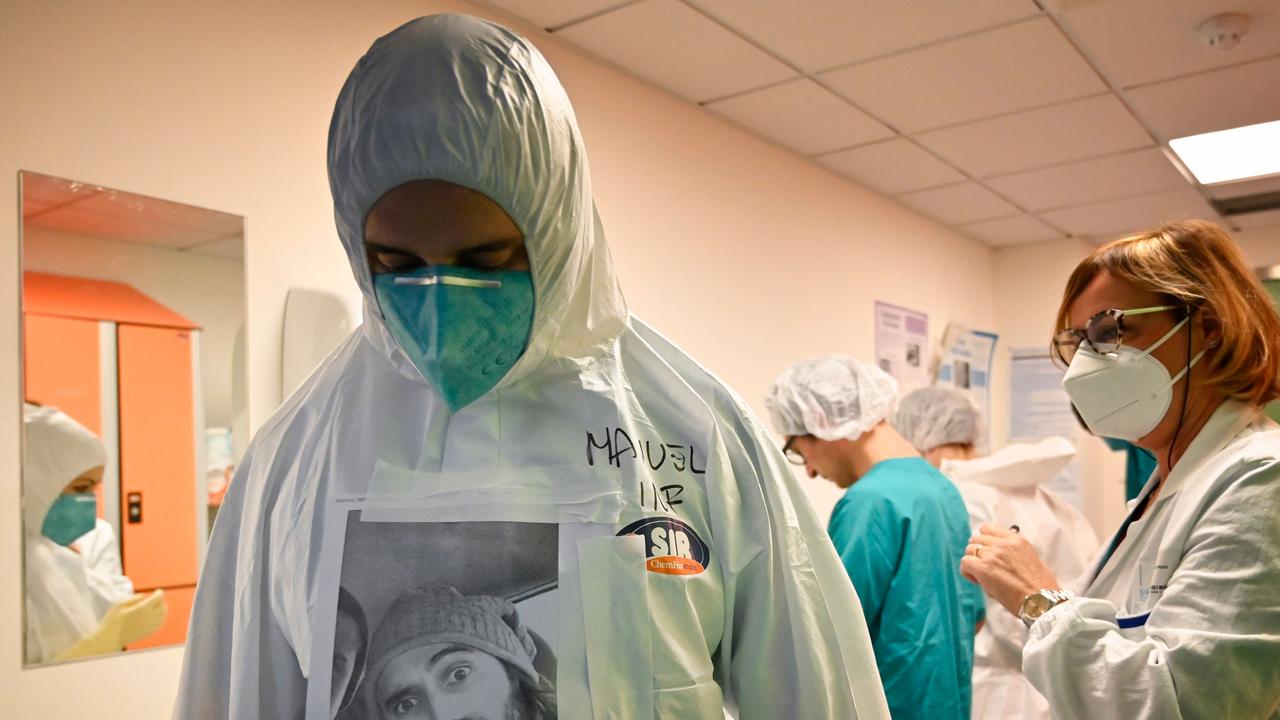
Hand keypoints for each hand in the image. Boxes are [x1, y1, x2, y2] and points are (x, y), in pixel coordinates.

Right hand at [53, 589, 167, 659]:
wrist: (110, 639)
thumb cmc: (113, 620)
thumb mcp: (120, 604)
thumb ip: (134, 598)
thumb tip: (145, 596)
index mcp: (143, 608)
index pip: (158, 598)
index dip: (159, 593)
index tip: (157, 591)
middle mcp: (150, 617)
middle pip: (162, 606)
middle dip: (160, 600)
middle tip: (156, 598)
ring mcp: (151, 626)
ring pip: (163, 615)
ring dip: (162, 609)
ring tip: (156, 606)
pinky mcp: (149, 633)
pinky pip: (160, 623)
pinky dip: (160, 617)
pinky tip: (154, 616)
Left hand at [959, 524, 1059, 615]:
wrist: (1041, 601)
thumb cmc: (1040, 587)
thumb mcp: (1031, 559)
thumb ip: (1014, 552)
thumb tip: (1001, 555)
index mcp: (1016, 540)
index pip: (987, 528)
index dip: (984, 541)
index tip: (988, 553)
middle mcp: (1004, 544)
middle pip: (976, 539)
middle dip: (977, 553)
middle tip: (985, 567)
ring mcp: (993, 554)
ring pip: (969, 550)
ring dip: (972, 563)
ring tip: (982, 577)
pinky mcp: (984, 568)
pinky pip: (965, 563)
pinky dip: (967, 572)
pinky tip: (978, 581)